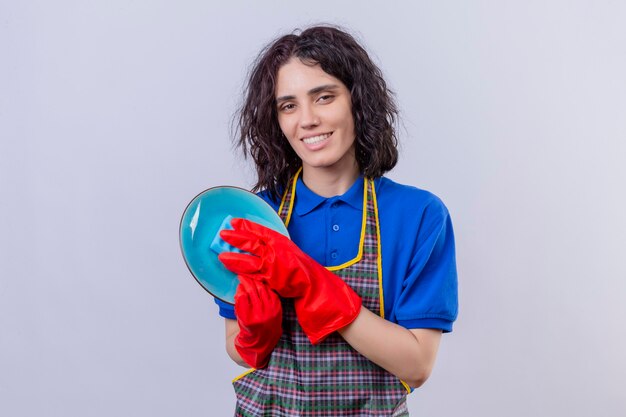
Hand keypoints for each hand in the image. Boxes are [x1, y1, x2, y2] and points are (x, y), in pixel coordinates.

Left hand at [219, 218, 361, 344]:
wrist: (314, 286)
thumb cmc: (302, 271)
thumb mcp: (289, 253)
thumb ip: (276, 248)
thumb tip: (263, 245)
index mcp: (281, 242)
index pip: (261, 230)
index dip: (246, 225)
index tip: (234, 222)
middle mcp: (276, 249)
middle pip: (252, 240)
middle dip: (236, 236)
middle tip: (223, 233)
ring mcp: (273, 263)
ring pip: (249, 255)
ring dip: (234, 254)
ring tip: (221, 252)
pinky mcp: (270, 277)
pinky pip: (252, 272)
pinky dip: (240, 269)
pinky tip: (230, 267)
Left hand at [233, 275, 282, 367]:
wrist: (258, 345)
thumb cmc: (265, 325)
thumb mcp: (273, 310)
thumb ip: (268, 297)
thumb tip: (261, 278)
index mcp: (276, 306)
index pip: (267, 287)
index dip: (260, 278)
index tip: (255, 271)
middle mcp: (268, 310)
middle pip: (258, 288)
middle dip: (250, 279)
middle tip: (244, 272)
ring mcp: (258, 315)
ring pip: (249, 292)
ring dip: (243, 284)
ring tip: (241, 279)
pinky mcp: (248, 319)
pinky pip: (241, 301)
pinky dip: (238, 294)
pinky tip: (238, 291)